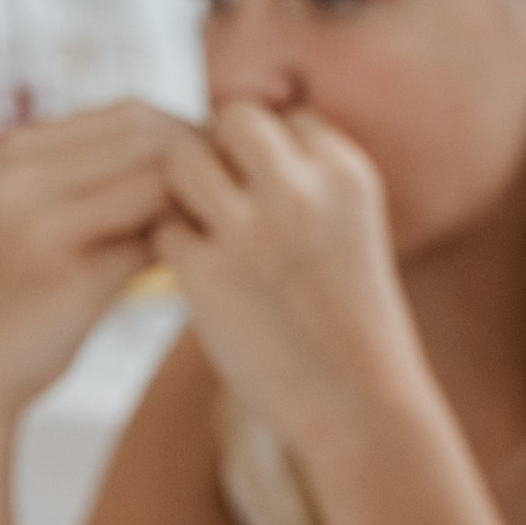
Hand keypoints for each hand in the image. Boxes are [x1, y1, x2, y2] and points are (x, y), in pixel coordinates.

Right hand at [0, 102, 200, 424]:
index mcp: (23, 149)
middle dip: (202, 161)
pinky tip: (190, 263)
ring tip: (211, 227)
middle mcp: (25, 177)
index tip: (220, 166)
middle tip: (231, 196)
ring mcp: (42, 224)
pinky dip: (183, 246)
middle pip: (150, 139)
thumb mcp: (54, 207)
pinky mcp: (69, 276)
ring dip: (197, 203)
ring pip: (158, 184)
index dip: (188, 134)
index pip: (132, 113)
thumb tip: (209, 138)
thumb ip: (109, 169)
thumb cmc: (37, 283)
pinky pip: (153, 243)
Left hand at [152, 103, 422, 452]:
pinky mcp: (207, 276)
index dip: (269, 152)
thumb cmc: (355, 323)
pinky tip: (202, 280)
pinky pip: (165, 231)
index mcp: (349, 173)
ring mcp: (252, 232)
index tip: (272, 195)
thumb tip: (233, 141)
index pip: (288, 116)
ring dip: (186, 192)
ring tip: (208, 235)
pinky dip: (175, 251)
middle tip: (225, 202)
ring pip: (185, 162)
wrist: (360, 407)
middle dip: (222, 152)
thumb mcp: (353, 230)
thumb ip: (308, 182)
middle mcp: (302, 190)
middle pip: (234, 120)